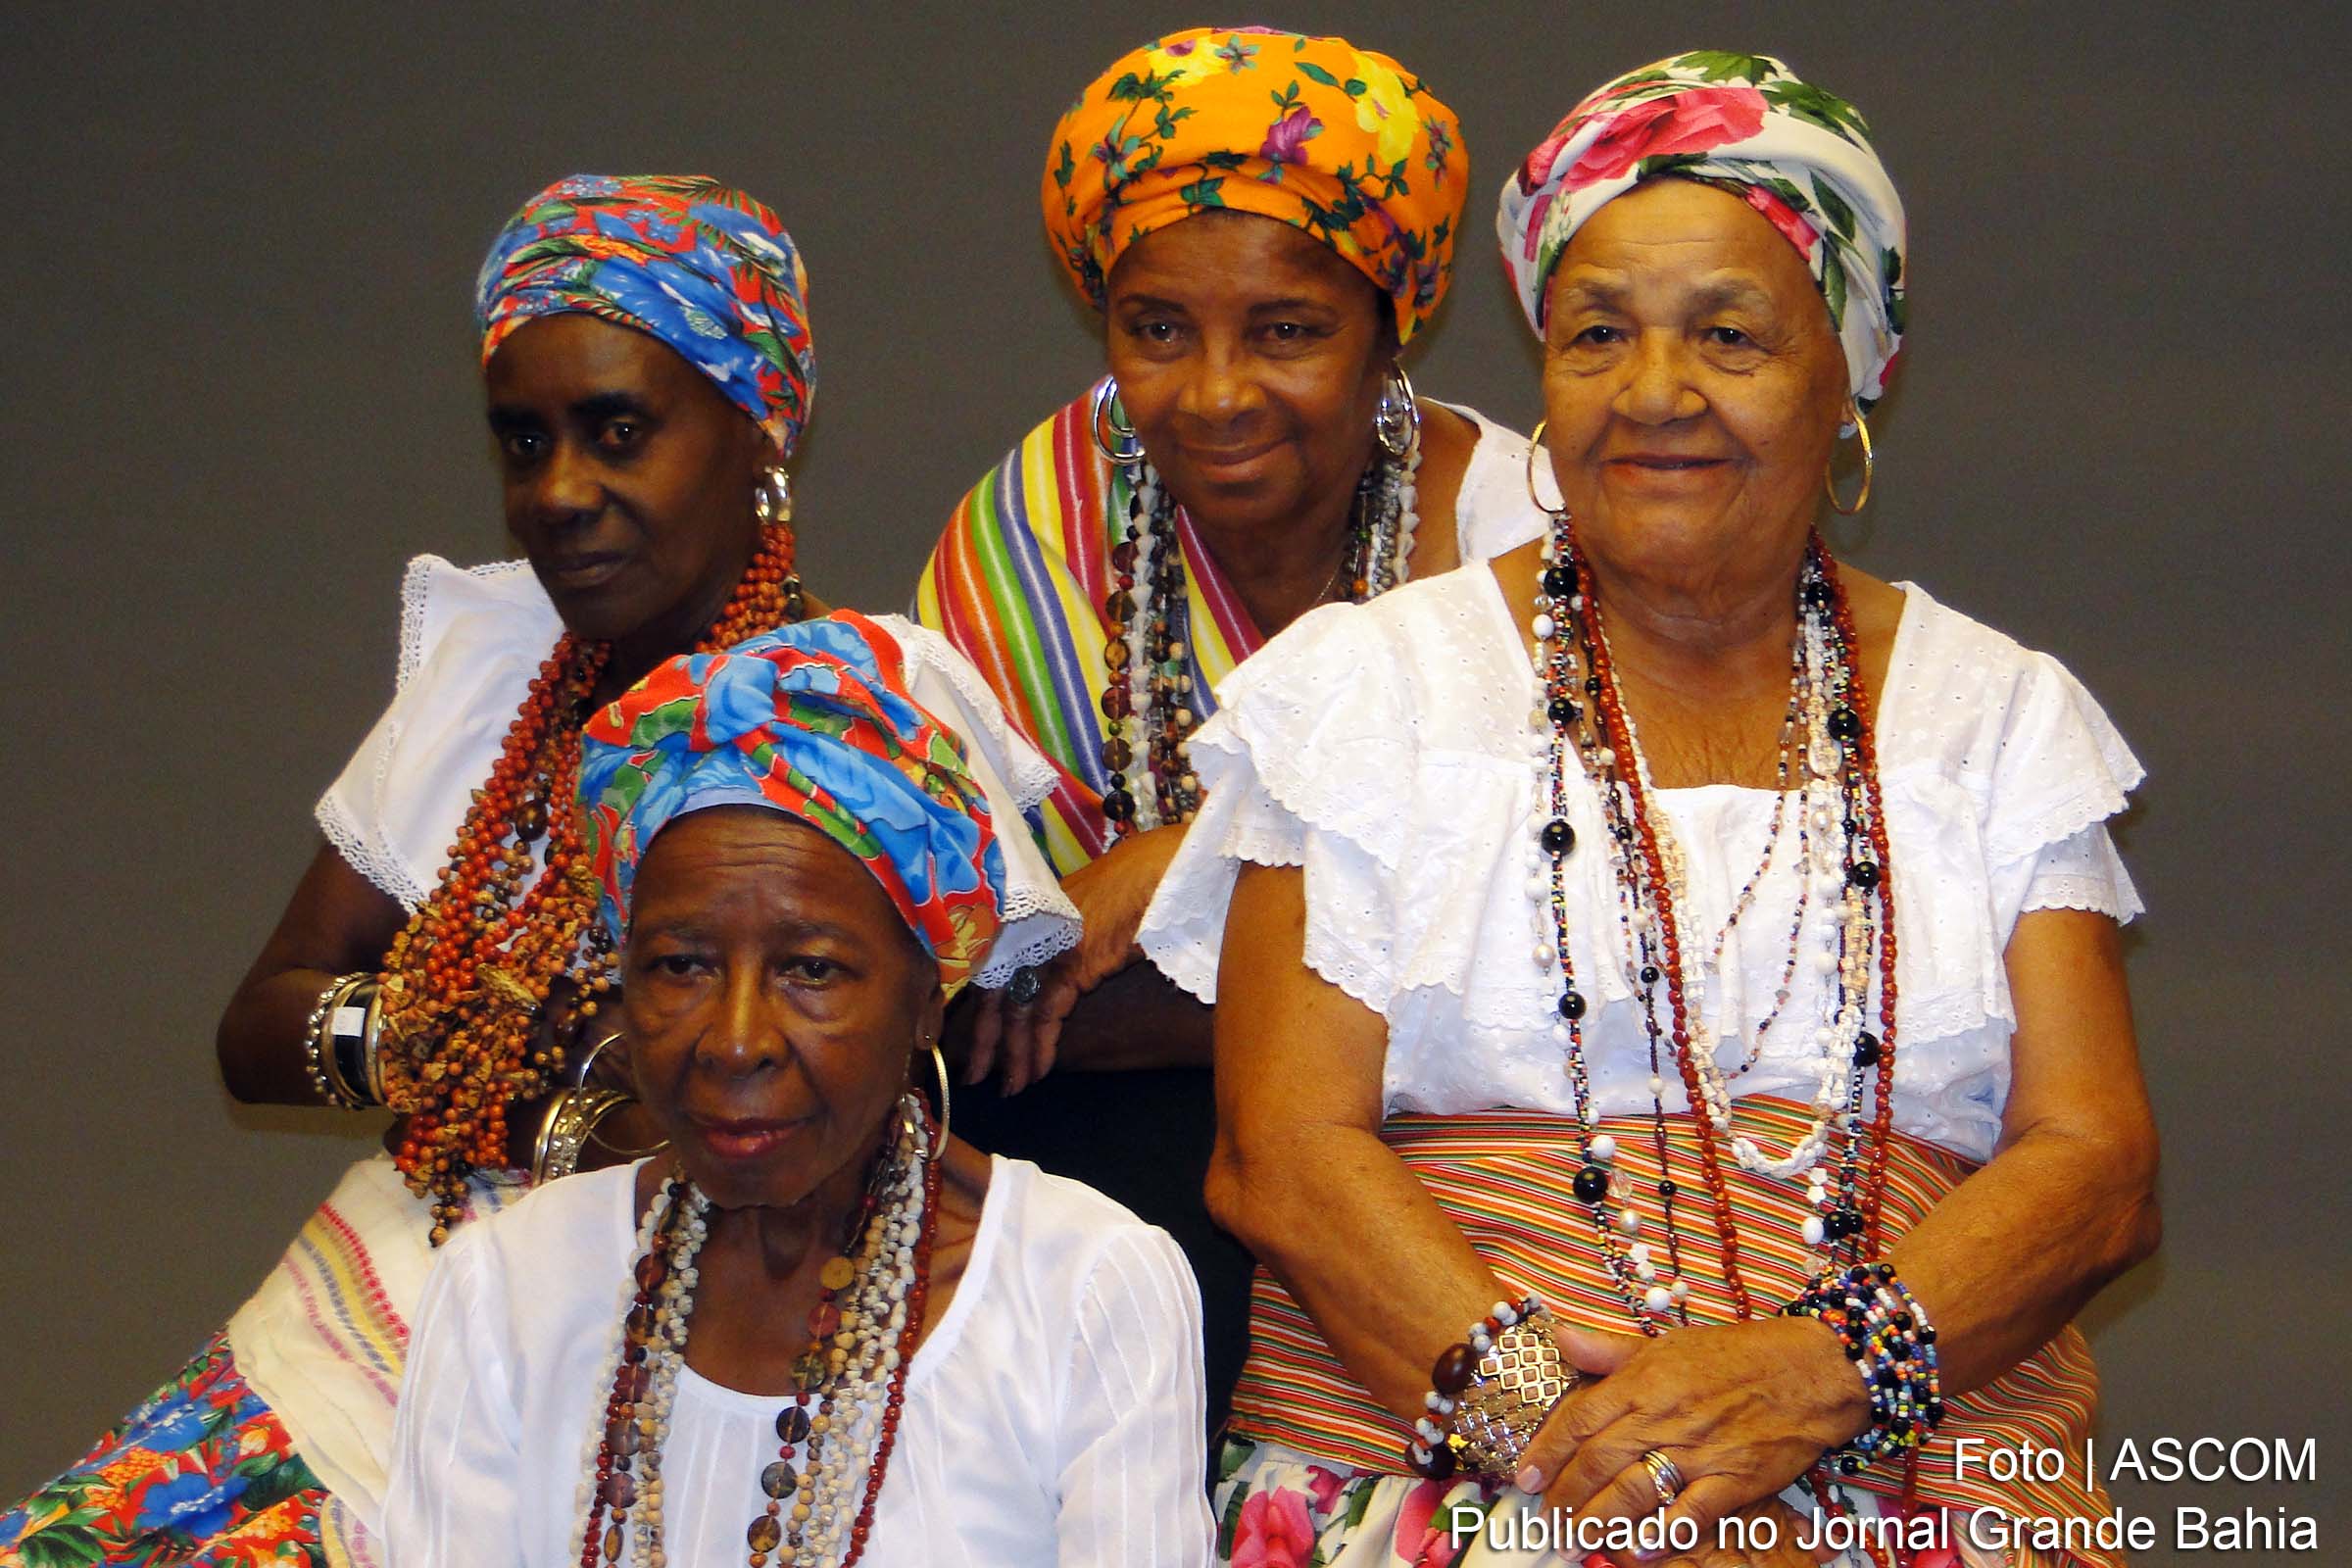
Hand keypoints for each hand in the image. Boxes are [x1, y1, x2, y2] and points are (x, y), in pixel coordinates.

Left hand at [964, 824, 1186, 1092]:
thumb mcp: (1076, 914)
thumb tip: (1045, 976)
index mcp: (1021, 919)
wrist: (1154, 870)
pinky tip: (1038, 1070)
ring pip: (1015, 1011)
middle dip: (983, 1040)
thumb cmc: (1124, 886)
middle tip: (973, 1077)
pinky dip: (1041, 1047)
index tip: (974, 1038)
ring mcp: (1044, 948)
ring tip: (1011, 1087)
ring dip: (1013, 1055)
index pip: (987, 969)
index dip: (980, 1007)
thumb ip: (1054, 939)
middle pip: (991, 994)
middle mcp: (1024, 933)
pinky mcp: (1069, 964)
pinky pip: (1045, 1014)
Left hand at [1517, 1317, 1867, 1553]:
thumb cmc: (1735, 1356)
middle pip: (1599, 1462)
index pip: (1579, 1419)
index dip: (1547, 1451)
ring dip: (1600, 1522)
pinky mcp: (1734, 1479)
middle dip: (1565, 1496)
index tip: (1526, 1477)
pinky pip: (1691, 1512)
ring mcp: (1699, 1450)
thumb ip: (1609, 1350)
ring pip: (1635, 1491)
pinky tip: (1639, 1549)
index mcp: (1642, 1381)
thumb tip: (1560, 1337)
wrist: (1808, 1369)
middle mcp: (1663, 1416)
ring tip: (1576, 1542)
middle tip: (1546, 1520)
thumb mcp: (1665, 1343)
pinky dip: (1664, 1533)